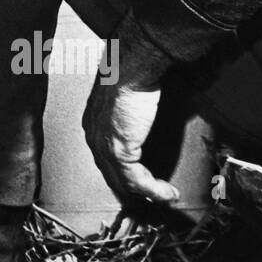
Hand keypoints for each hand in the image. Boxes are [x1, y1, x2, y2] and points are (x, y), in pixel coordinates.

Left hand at [81, 12, 180, 204]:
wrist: (131, 67)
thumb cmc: (130, 73)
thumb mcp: (127, 97)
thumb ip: (131, 111)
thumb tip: (144, 115)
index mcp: (94, 123)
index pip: (106, 158)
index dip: (124, 173)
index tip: (143, 181)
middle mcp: (94, 136)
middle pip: (112, 174)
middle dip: (134, 188)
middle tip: (155, 195)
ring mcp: (104, 146)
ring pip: (124, 181)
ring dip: (148, 192)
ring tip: (166, 195)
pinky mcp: (119, 150)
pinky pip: (136, 180)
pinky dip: (154, 190)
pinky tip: (167, 192)